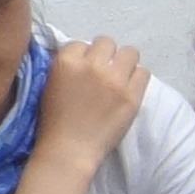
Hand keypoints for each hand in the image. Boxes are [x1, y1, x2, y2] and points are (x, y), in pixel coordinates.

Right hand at [33, 37, 152, 169]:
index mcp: (67, 61)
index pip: (81, 43)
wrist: (70, 150)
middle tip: (104, 72)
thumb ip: (65, 66)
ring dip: (124, 63)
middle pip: (107, 43)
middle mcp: (92, 65)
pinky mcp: (132, 95)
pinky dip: (137, 78)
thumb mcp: (50, 85)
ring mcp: (114, 79)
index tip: (85, 70)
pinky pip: (144, 72)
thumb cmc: (54, 122)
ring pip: (129, 53)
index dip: (84, 56)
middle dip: (105, 55)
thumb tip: (81, 56)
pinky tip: (129, 89)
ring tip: (120, 78)